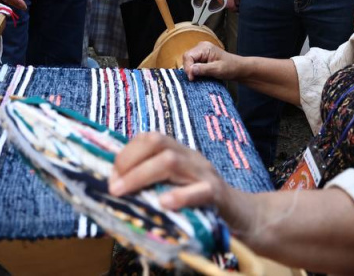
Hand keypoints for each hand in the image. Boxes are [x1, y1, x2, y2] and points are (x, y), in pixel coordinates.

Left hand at [109, 132, 234, 212]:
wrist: (243, 214)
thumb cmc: (201, 203)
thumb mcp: (175, 187)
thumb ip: (152, 184)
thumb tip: (115, 189)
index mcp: (179, 153)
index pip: (149, 138)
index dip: (125, 154)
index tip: (110, 178)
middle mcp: (190, 157)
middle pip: (157, 142)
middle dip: (129, 161)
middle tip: (114, 186)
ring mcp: (204, 173)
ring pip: (172, 161)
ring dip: (141, 175)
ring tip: (124, 192)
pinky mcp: (218, 195)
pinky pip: (200, 191)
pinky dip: (180, 196)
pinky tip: (165, 203)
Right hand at [182, 41, 245, 80]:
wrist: (239, 68)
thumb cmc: (231, 67)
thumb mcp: (217, 69)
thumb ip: (203, 69)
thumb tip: (190, 70)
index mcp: (205, 47)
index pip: (188, 56)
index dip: (187, 67)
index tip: (192, 78)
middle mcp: (201, 47)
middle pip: (187, 58)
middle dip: (188, 69)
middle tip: (193, 79)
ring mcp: (201, 52)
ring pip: (189, 61)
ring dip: (191, 70)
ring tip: (196, 78)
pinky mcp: (202, 58)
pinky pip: (193, 63)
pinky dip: (194, 70)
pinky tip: (198, 76)